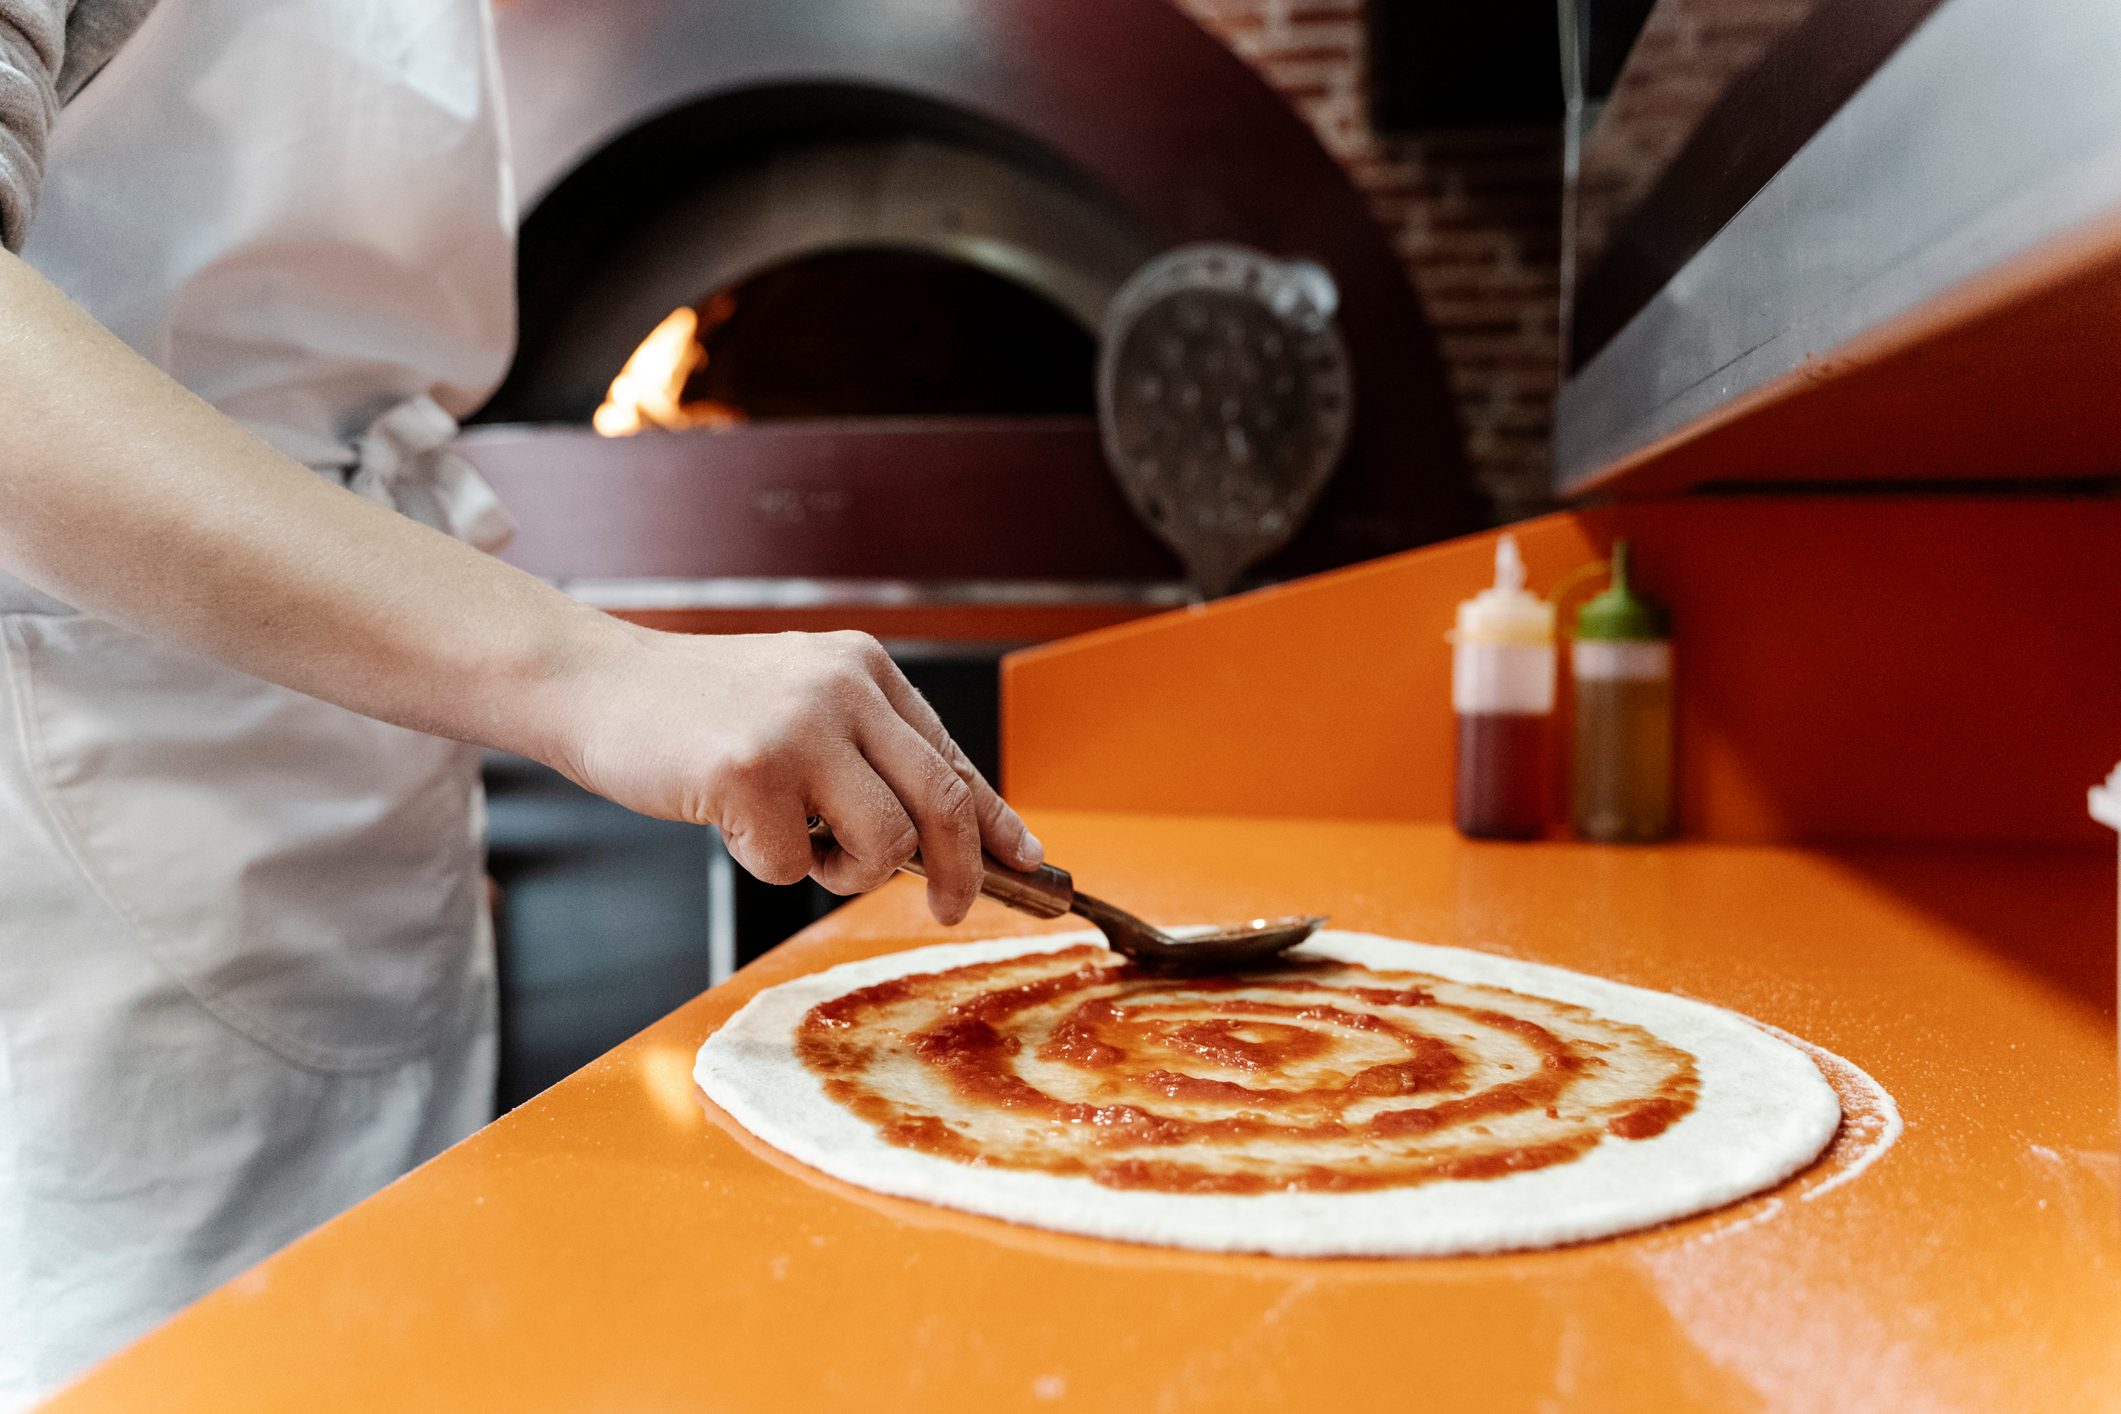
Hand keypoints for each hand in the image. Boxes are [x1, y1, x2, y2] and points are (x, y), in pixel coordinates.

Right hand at [540, 624, 1042, 923]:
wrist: (598, 686)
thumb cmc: (702, 712)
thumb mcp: (803, 706)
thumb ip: (872, 755)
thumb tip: (958, 834)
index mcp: (865, 669)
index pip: (953, 757)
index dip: (995, 820)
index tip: (1027, 862)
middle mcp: (843, 688)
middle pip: (941, 803)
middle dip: (959, 872)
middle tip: (950, 909)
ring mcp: (798, 729)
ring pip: (882, 843)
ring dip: (846, 873)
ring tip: (799, 846)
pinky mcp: (749, 773)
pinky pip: (794, 866)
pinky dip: (768, 866)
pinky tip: (733, 824)